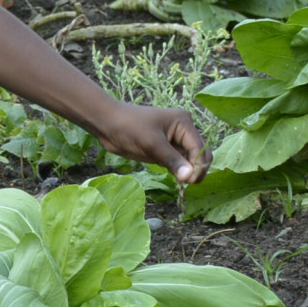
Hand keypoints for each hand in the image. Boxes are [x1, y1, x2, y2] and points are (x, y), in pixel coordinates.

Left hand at [93, 103, 208, 185]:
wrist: (107, 124)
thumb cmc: (128, 127)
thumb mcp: (151, 143)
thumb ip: (171, 160)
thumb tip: (189, 177)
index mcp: (184, 123)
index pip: (199, 147)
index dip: (198, 165)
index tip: (190, 181)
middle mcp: (183, 130)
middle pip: (200, 153)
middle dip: (197, 168)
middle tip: (187, 183)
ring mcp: (175, 141)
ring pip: (191, 160)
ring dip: (189, 171)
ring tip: (182, 183)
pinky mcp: (166, 150)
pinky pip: (179, 163)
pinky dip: (180, 171)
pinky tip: (176, 178)